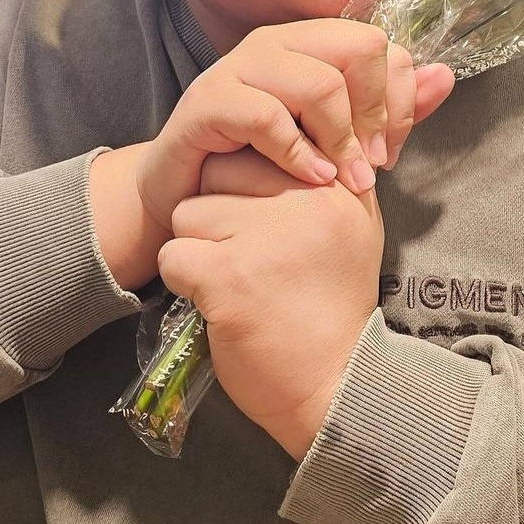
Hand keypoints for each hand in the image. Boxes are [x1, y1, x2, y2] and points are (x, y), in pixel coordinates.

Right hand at [90, 19, 453, 289]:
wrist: (183, 193)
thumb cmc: (261, 165)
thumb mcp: (334, 139)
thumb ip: (388, 111)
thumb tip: (445, 76)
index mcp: (310, 43)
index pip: (380, 45)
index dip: (397, 101)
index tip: (389, 153)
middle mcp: (277, 43)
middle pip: (358, 48)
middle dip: (375, 115)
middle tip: (371, 169)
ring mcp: (239, 68)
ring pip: (318, 83)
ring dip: (342, 141)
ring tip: (344, 182)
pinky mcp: (208, 102)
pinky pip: (267, 116)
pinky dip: (299, 155)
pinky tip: (310, 180)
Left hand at [158, 148, 383, 458]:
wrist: (339, 385)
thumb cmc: (335, 309)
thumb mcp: (351, 230)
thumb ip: (321, 183)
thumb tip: (280, 138)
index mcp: (335, 184)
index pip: (262, 145)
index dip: (245, 184)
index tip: (258, 223)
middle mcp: (307, 199)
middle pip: (220, 170)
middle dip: (217, 210)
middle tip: (241, 255)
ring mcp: (266, 236)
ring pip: (189, 211)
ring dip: (197, 248)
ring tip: (233, 281)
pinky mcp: (228, 276)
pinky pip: (173, 254)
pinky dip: (184, 281)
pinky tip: (216, 302)